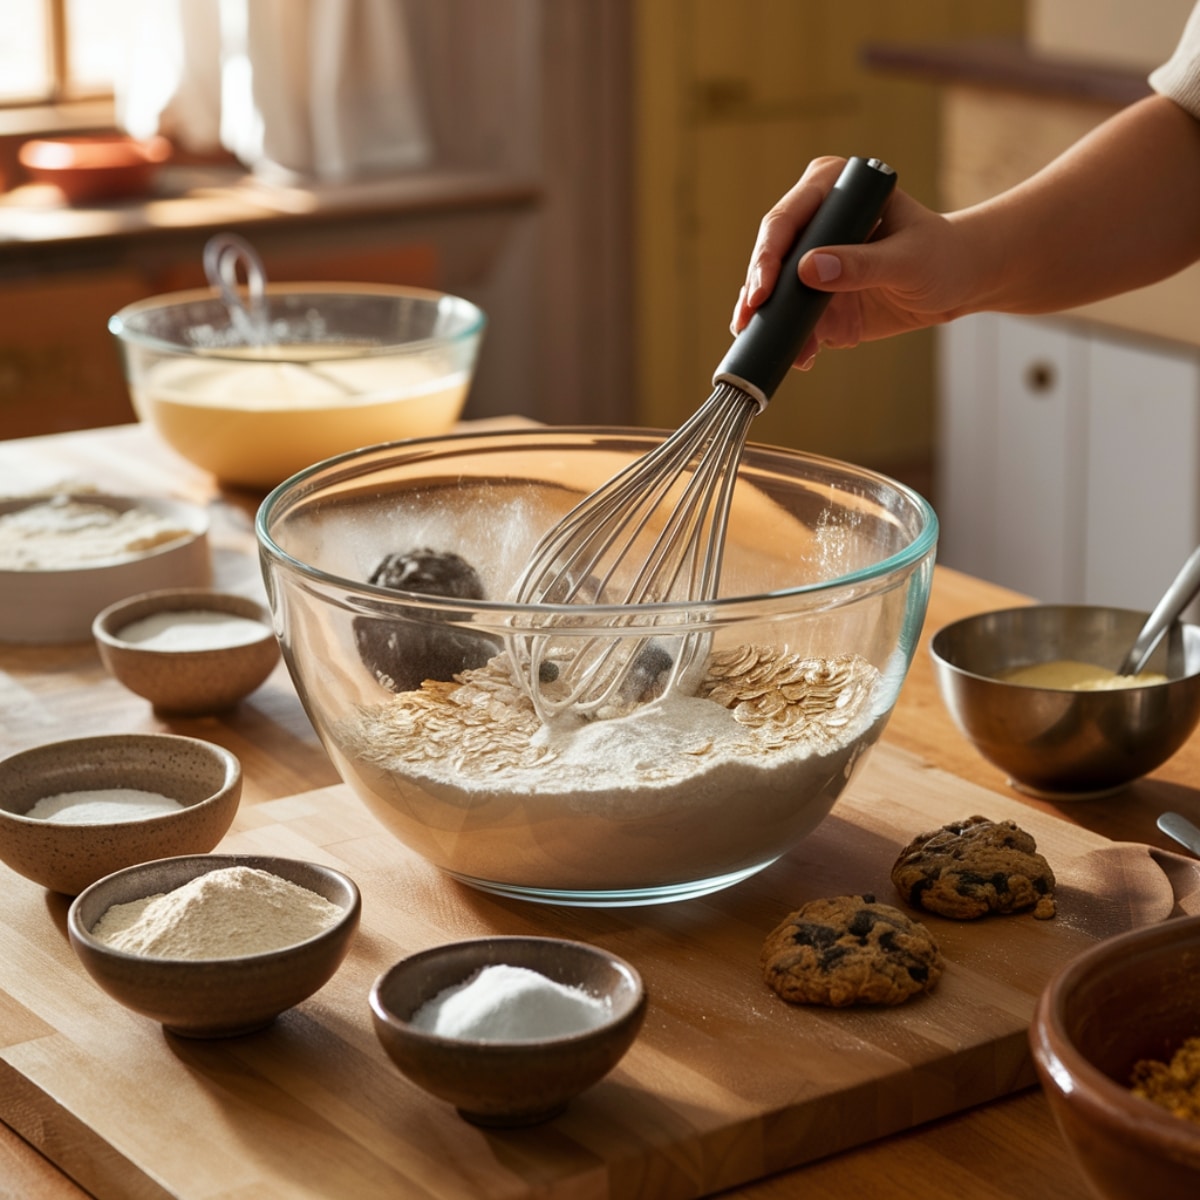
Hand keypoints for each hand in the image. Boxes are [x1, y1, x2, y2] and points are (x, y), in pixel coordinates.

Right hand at [730, 156, 970, 369]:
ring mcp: (812, 261)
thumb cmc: (942, 255)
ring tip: (783, 349)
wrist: (958, 283)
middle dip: (759, 294)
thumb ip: (861, 264)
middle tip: (750, 322)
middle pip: (770, 258)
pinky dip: (794, 340)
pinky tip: (803, 357)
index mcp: (834, 190)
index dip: (768, 255)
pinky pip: (793, 319)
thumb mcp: (907, 259)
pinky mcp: (816, 295)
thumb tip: (808, 269)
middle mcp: (816, 223)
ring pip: (775, 293)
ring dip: (772, 323)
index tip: (763, 290)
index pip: (787, 220)